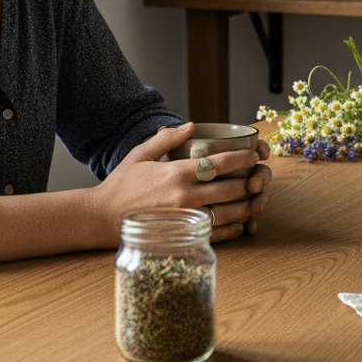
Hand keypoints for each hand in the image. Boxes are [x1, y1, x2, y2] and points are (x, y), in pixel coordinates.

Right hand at [93, 123, 272, 243]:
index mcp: (177, 174)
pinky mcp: (182, 236)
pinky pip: (217, 234)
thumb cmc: (121, 184)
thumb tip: (191, 126)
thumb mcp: (141, 154)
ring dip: (247, 206)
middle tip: (260, 178)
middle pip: (231, 189)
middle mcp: (185, 196)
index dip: (242, 158)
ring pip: (229, 213)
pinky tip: (240, 222)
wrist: (101, 217)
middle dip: (251, 182)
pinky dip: (234, 228)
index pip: (220, 163)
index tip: (254, 155)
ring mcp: (185, 219)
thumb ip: (168, 138)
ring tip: (254, 199)